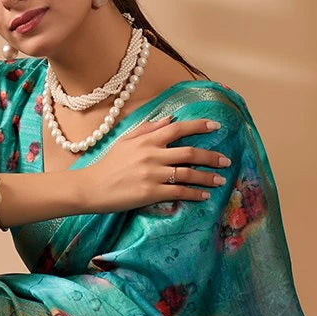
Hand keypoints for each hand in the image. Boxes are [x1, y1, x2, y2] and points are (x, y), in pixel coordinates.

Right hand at [82, 115, 229, 212]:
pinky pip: (178, 192)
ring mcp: (152, 174)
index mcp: (147, 140)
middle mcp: (152, 154)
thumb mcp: (125, 140)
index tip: (216, 126)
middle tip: (226, 160)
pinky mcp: (151, 192)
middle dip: (211, 156)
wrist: (90, 187)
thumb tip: (170, 119)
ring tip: (220, 180)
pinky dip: (194, 194)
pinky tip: (204, 196)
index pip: (178, 128)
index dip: (199, 126)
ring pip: (188, 173)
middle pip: (189, 152)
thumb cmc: (108, 163)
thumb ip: (148, 128)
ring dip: (207, 177)